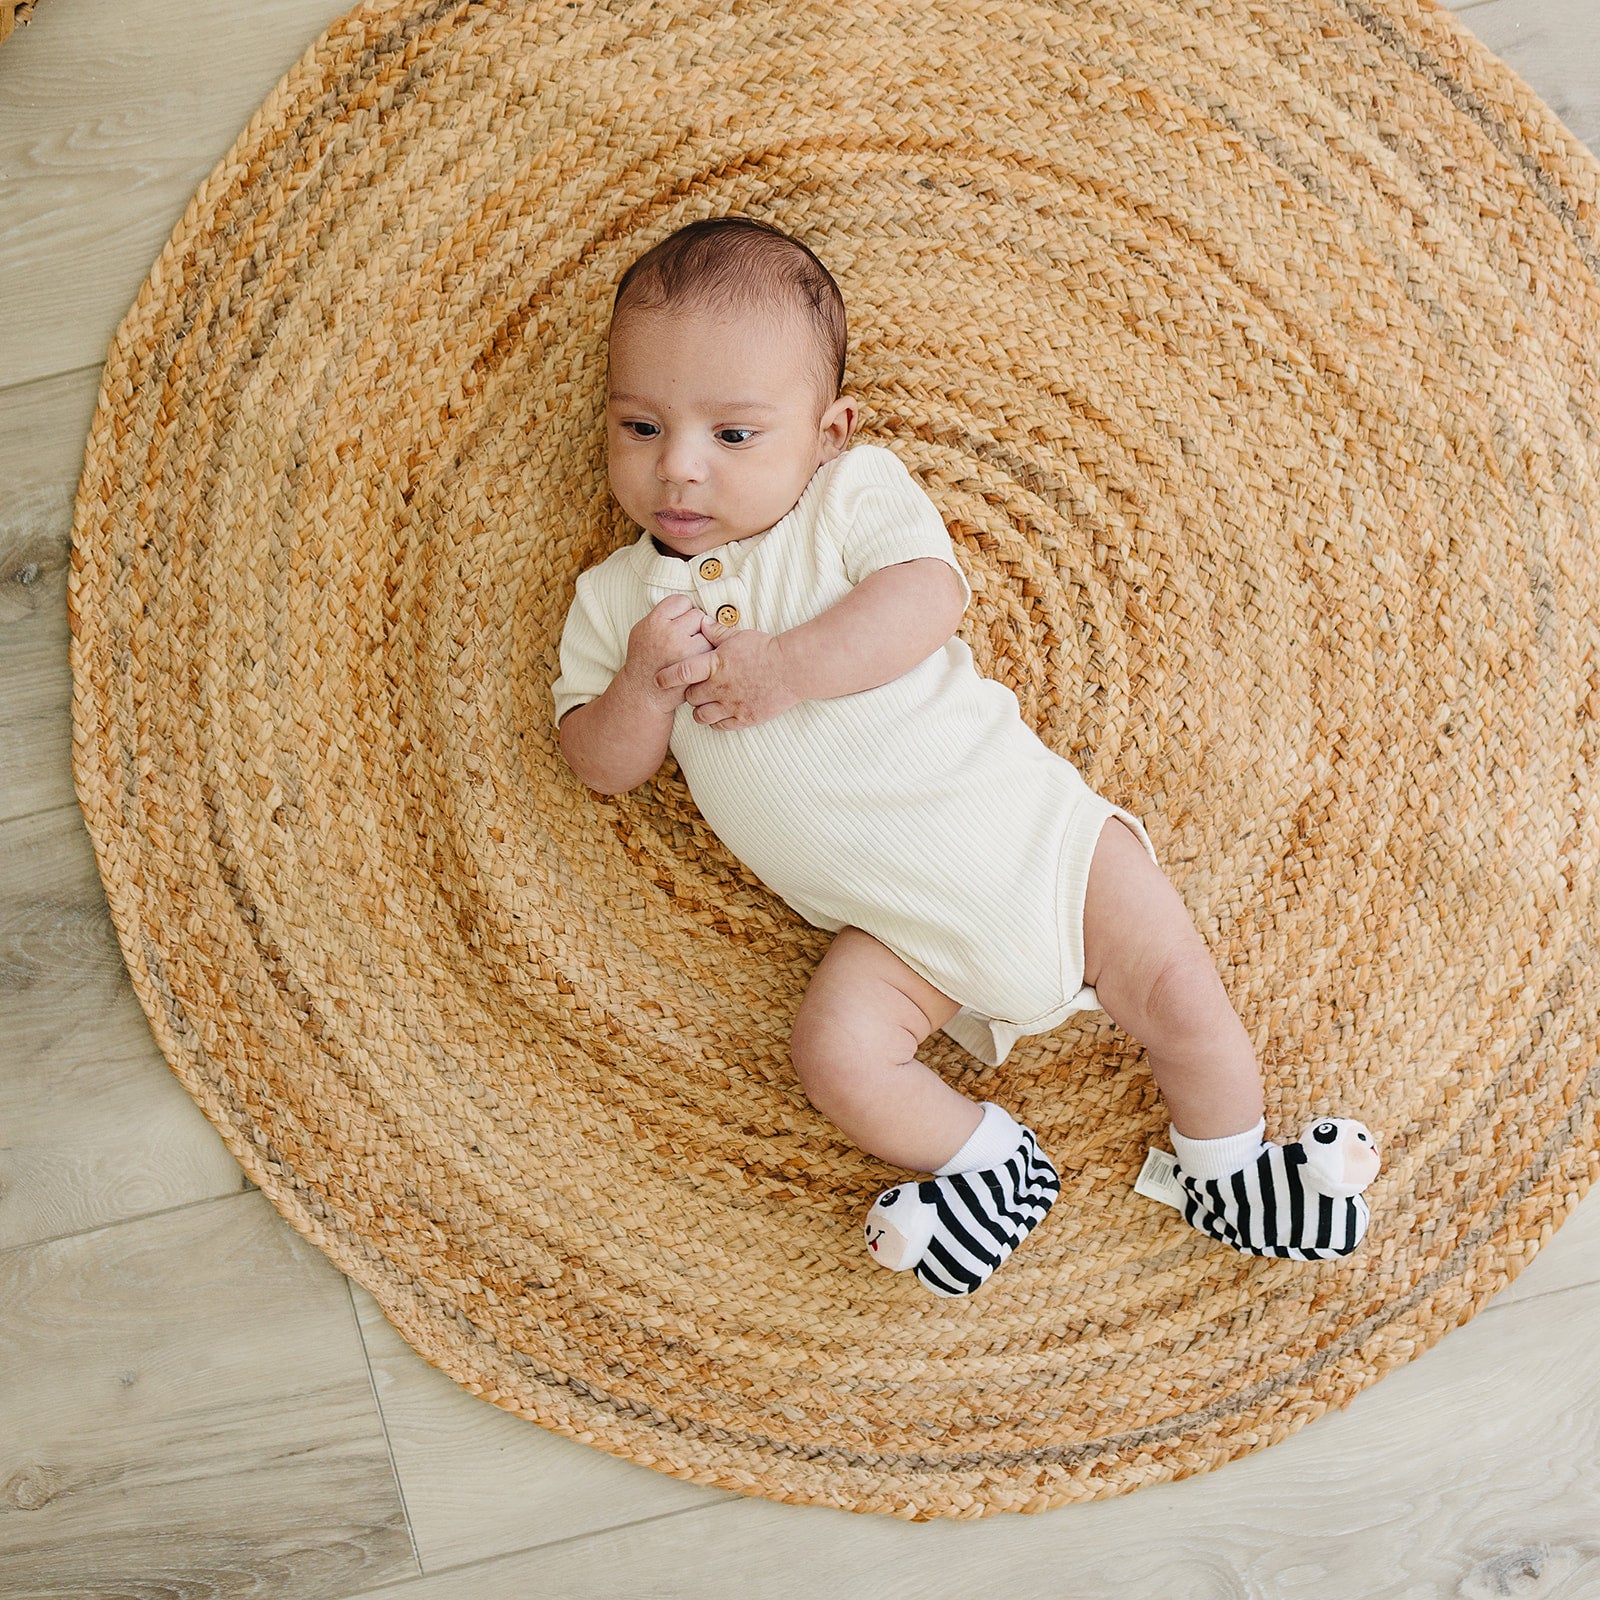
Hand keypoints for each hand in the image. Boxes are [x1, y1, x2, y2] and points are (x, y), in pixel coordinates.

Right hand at [621, 595, 713, 710]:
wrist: (644, 692)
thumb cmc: (644, 658)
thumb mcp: (642, 630)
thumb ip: (663, 615)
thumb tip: (688, 603)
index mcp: (655, 623)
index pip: (681, 601)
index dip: (681, 611)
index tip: (676, 623)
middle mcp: (671, 635)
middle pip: (697, 614)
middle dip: (693, 625)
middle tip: (682, 639)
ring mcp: (686, 652)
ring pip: (708, 631)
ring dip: (704, 638)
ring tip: (690, 649)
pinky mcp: (698, 667)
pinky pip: (713, 649)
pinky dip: (709, 652)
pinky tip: (697, 659)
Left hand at [654, 616, 798, 729]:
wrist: (792, 668)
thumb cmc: (766, 649)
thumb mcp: (739, 636)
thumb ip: (717, 632)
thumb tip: (701, 623)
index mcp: (715, 664)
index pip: (681, 672)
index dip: (666, 677)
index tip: (658, 679)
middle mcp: (720, 687)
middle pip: (691, 697)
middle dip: (689, 694)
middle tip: (694, 690)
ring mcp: (732, 705)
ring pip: (702, 716)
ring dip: (700, 712)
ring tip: (705, 706)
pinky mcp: (745, 718)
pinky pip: (721, 726)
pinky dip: (716, 722)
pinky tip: (720, 715)